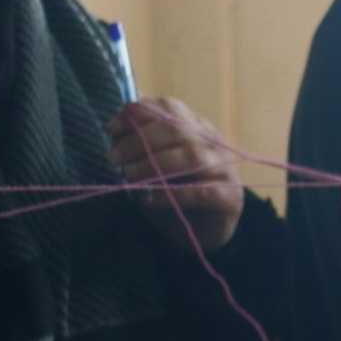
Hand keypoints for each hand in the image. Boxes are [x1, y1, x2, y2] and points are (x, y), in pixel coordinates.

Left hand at [108, 98, 246, 251]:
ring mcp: (225, 169)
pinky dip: (171, 195)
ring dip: (152, 164)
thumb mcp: (155, 165)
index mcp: (196, 128)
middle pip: (177, 129)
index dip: (139, 114)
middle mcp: (213, 143)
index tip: (112, 128)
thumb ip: (142, 147)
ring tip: (128, 176)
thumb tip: (115, 133)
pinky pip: (200, 191)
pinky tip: (150, 200)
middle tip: (114, 157)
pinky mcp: (229, 197)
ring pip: (190, 156)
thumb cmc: (175, 194)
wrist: (204, 232)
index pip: (170, 108)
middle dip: (139, 140)